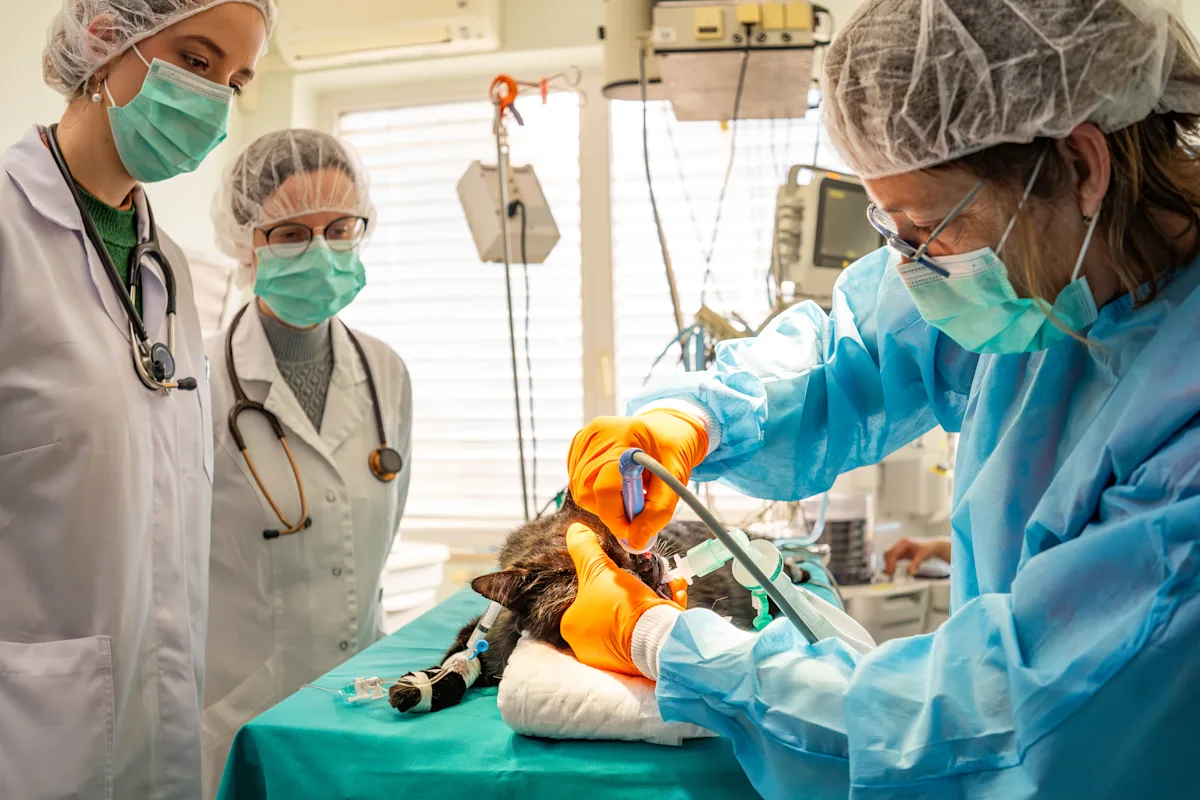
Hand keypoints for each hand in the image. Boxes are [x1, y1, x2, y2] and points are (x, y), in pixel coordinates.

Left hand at [561, 523, 682, 675]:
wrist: (657, 637)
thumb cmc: (621, 606)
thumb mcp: (599, 569)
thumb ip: (585, 549)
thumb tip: (574, 530)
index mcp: (571, 627)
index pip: (578, 597)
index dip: (597, 579)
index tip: (612, 568)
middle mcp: (587, 645)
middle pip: (607, 606)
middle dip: (627, 588)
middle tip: (640, 573)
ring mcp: (612, 655)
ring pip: (630, 617)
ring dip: (648, 596)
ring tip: (663, 580)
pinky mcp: (638, 660)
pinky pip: (646, 629)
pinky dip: (661, 611)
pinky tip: (672, 595)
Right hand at [568, 410, 708, 549]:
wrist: (666, 429)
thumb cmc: (671, 452)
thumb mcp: (675, 482)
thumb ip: (657, 513)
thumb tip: (635, 541)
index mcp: (625, 438)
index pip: (605, 487)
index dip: (617, 517)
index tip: (632, 530)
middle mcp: (599, 434)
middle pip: (588, 491)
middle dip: (610, 510)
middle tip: (634, 507)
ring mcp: (585, 437)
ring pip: (579, 489)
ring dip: (602, 502)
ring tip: (626, 492)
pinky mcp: (578, 444)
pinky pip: (577, 481)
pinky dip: (594, 491)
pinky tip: (613, 483)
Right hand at [883, 537, 951, 575]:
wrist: (933, 546)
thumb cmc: (928, 549)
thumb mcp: (922, 557)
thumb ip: (915, 565)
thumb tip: (909, 572)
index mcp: (904, 543)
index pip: (893, 553)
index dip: (890, 563)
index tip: (891, 571)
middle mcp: (900, 544)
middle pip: (888, 553)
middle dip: (887, 563)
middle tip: (890, 573)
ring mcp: (900, 548)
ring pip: (889, 555)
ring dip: (888, 564)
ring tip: (891, 573)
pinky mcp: (901, 552)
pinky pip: (893, 558)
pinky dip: (892, 564)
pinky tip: (894, 570)